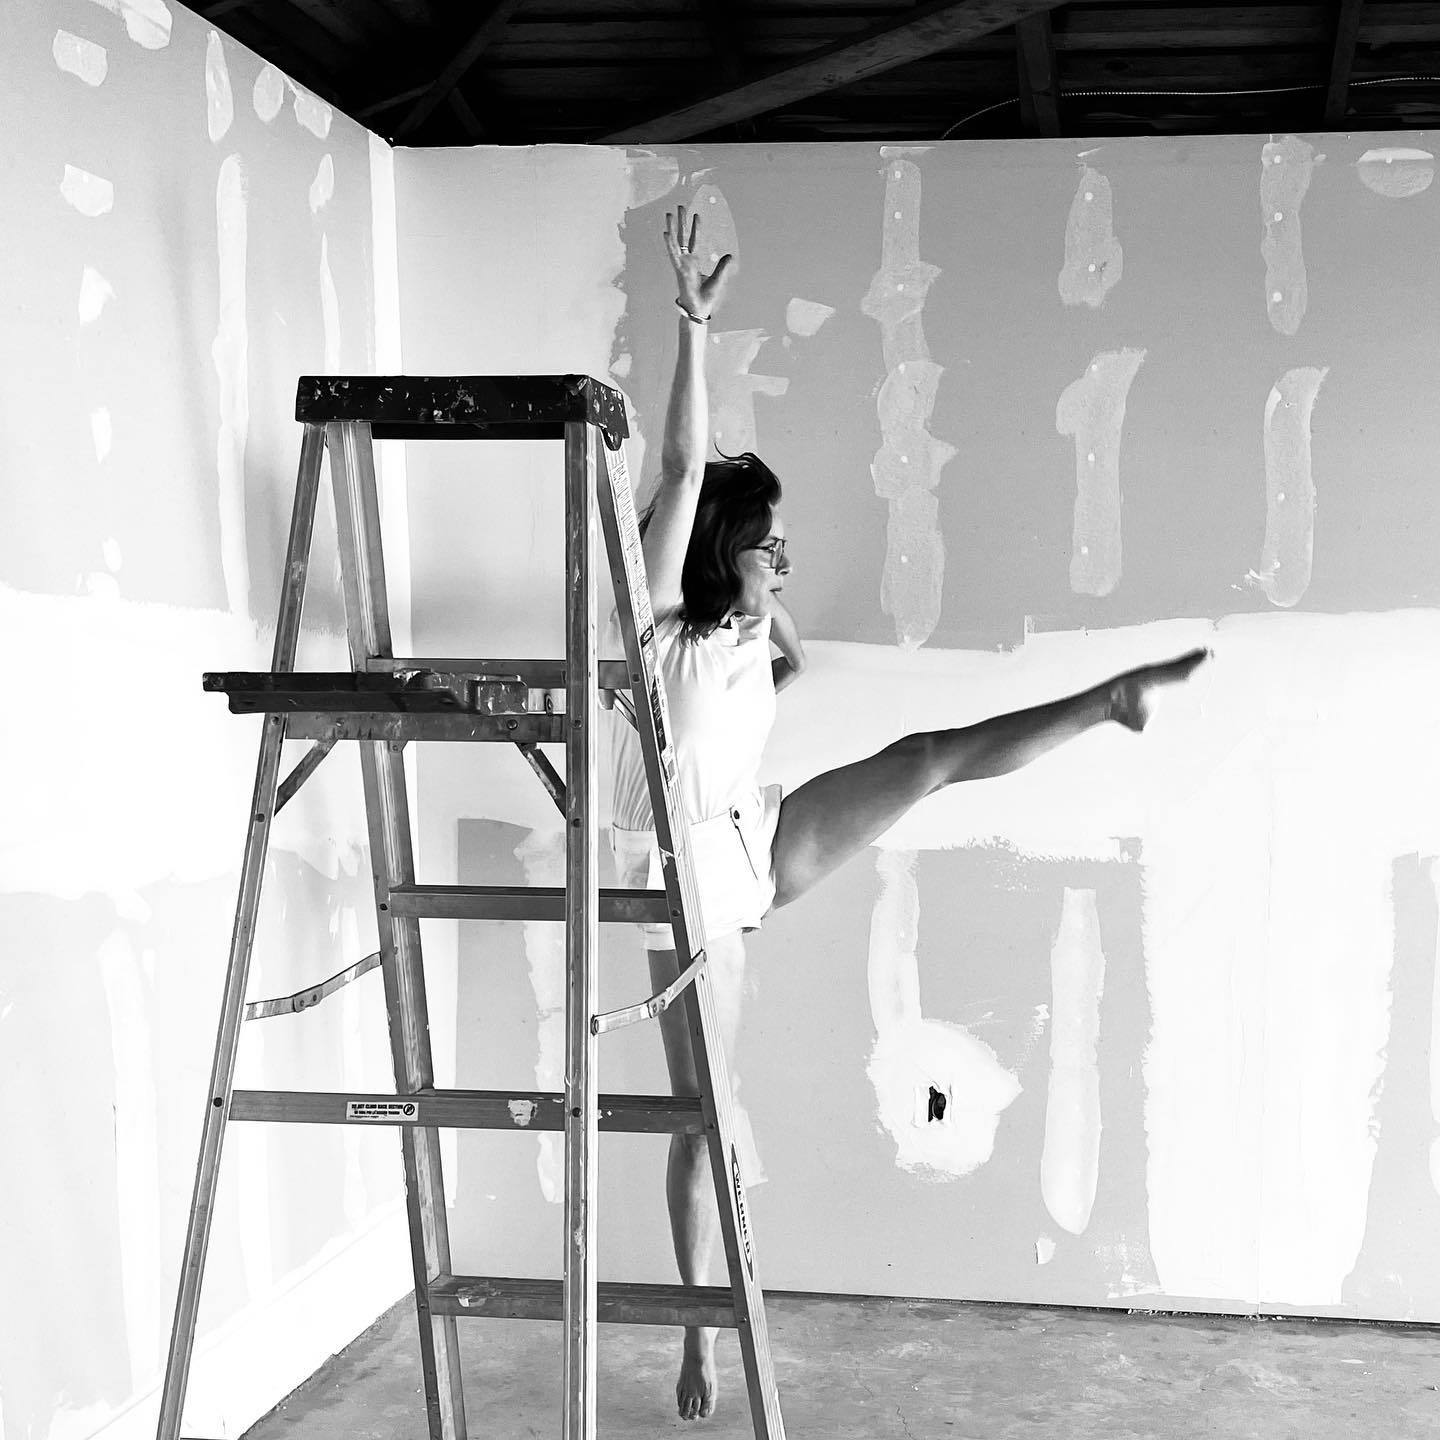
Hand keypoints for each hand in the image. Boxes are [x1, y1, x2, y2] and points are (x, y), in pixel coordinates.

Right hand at [664, 204, 731, 320]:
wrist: (699, 310)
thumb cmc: (705, 297)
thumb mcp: (718, 279)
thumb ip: (723, 267)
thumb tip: (730, 255)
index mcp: (694, 262)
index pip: (695, 240)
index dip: (696, 228)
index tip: (696, 215)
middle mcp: (686, 261)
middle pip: (683, 237)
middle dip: (681, 221)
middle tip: (679, 206)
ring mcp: (681, 264)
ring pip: (675, 242)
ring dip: (672, 227)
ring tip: (669, 213)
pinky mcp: (679, 270)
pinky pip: (673, 254)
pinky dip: (669, 244)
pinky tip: (666, 232)